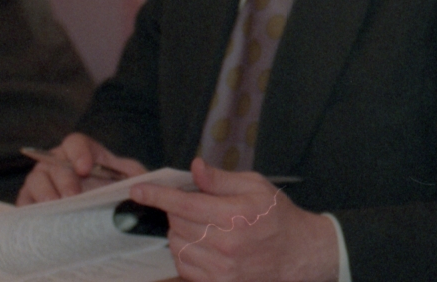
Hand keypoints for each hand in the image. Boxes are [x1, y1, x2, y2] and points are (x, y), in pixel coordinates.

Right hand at [16, 132, 146, 204]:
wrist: (95, 214)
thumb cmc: (111, 189)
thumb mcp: (129, 179)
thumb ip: (137, 175)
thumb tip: (145, 179)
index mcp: (81, 152)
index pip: (75, 143)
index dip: (78, 152)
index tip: (85, 167)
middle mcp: (57, 163)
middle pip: (52, 163)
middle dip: (64, 179)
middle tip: (74, 197)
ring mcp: (41, 181)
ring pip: (35, 181)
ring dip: (45, 193)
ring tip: (56, 207)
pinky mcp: (30, 201)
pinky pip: (24, 203)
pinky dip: (30, 210)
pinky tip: (41, 219)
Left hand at [131, 158, 338, 281]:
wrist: (297, 253)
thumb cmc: (277, 215)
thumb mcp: (256, 186)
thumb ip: (221, 179)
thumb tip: (194, 168)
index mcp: (236, 215)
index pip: (184, 204)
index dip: (158, 195)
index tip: (139, 189)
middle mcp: (226, 245)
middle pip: (177, 223)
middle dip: (177, 209)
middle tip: (195, 203)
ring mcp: (220, 269)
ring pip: (176, 245)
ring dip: (180, 230)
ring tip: (201, 223)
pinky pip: (183, 265)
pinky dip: (184, 251)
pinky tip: (201, 242)